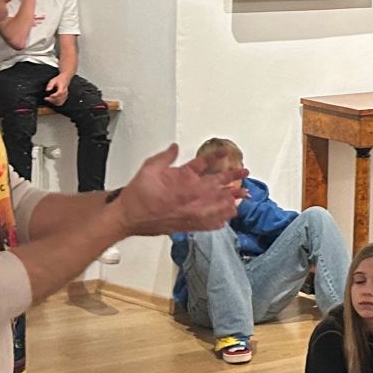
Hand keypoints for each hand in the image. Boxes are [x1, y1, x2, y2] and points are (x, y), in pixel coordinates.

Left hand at [44, 75, 70, 105]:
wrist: (65, 79)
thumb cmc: (58, 80)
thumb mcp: (53, 80)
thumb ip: (50, 85)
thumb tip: (47, 90)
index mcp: (62, 87)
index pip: (59, 93)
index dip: (54, 95)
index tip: (49, 96)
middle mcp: (65, 92)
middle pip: (59, 98)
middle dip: (52, 100)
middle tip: (46, 98)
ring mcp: (65, 95)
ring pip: (60, 101)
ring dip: (53, 102)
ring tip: (48, 100)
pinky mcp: (65, 97)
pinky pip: (61, 102)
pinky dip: (56, 103)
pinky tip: (52, 101)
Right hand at [110, 146, 244, 236]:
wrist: (128, 217)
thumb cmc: (137, 196)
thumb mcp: (149, 168)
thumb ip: (165, 157)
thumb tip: (174, 148)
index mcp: (183, 179)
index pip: (205, 164)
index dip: (217, 157)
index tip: (226, 153)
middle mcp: (191, 196)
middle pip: (218, 185)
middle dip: (233, 178)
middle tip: (244, 173)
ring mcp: (191, 211)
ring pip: (217, 205)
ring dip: (231, 199)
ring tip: (243, 196)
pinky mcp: (187, 224)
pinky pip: (209, 223)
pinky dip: (219, 220)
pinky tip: (226, 219)